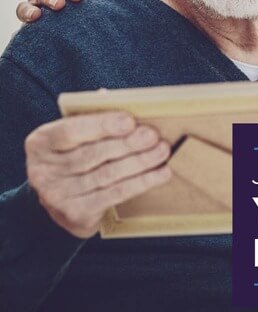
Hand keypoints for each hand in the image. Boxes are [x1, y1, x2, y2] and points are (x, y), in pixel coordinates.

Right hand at [25, 112, 170, 237]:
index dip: (102, 125)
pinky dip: (141, 183)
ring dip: (140, 162)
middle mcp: (43, 171)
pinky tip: (161, 174)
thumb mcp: (73, 137)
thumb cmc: (72, 158)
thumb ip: (89, 117)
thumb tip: (108, 96)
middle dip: (128, 144)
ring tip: (162, 152)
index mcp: (40, 143)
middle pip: (93, 155)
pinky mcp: (76, 215)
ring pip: (107, 175)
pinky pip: (115, 195)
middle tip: (153, 136)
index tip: (130, 121)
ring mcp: (58, 196)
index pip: (71, 131)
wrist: (60, 203)